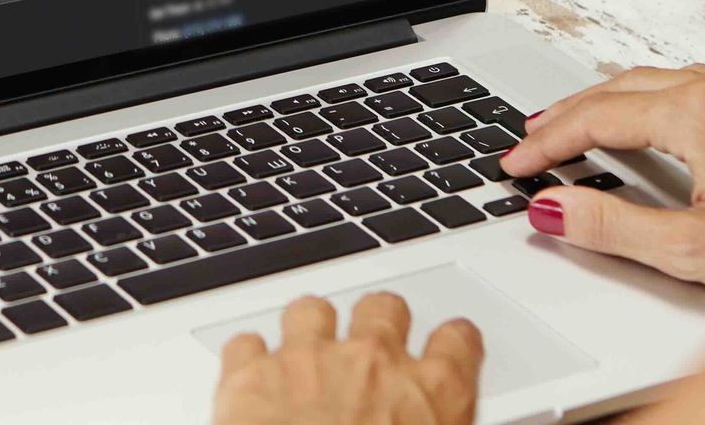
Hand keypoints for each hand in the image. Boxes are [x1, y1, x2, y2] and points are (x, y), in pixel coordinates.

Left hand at [213, 293, 483, 424]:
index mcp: (431, 394)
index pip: (458, 342)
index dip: (454, 344)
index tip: (450, 347)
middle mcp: (373, 364)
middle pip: (383, 309)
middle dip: (377, 322)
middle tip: (371, 350)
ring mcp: (308, 361)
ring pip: (312, 311)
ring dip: (310, 331)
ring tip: (306, 357)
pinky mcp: (250, 375)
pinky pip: (247, 345)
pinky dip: (249, 359)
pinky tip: (252, 377)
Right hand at [500, 66, 704, 306]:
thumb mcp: (696, 251)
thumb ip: (613, 226)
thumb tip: (555, 209)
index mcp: (700, 113)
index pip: (598, 116)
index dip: (547, 141)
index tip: (516, 163)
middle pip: (627, 86)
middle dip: (573, 111)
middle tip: (534, 136)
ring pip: (669, 82)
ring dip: (619, 102)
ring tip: (586, 127)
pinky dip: (665, 104)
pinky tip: (665, 128)